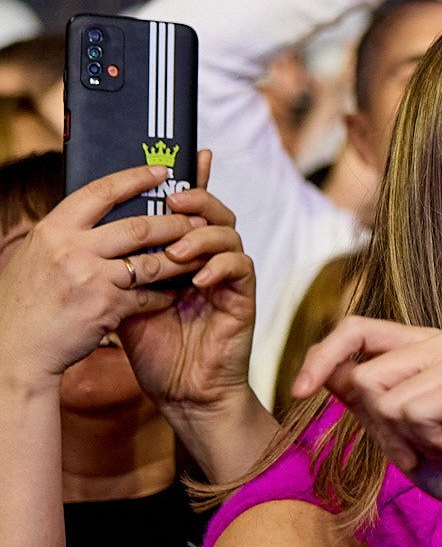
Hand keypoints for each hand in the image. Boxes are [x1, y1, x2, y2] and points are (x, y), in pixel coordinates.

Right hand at [0, 166, 204, 385]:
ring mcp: (88, 277)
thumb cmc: (24, 305)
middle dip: (174, 223)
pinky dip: (164, 295)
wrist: (12, 350)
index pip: (100, 192)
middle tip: (198, 221)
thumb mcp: (36, 257)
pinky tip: (174, 294)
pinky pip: (148, 296)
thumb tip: (98, 213)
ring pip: (151, 262)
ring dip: (179, 259)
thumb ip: (66, 236)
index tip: (162, 172)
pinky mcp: (105, 307)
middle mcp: (69, 248)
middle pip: (138, 226)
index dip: (135, 178)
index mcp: (52, 230)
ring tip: (199, 256)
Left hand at [116, 155, 256, 422]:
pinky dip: (219, 267)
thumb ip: (121, 265)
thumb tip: (94, 230)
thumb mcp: (124, 298)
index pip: (190, 210)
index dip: (195, 179)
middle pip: (215, 212)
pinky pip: (240, 268)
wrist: (181, 391)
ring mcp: (228, 278)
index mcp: (182, 255)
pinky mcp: (243, 298)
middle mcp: (208, 260)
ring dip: (202, 236)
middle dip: (198, 200)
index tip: (190, 155)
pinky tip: (195, 279)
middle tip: (174, 201)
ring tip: (175, 252)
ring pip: (229, 234)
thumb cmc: (153, 347)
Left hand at [291, 317, 441, 538]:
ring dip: (403, 438)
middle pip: (365, 374)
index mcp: (428, 343)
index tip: (298, 392)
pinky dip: (425, 441)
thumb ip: (362, 395)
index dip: (321, 357)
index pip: (357, 328)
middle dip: (379, 424)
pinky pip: (414, 412)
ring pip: (386, 397)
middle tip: (418, 443)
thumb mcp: (390, 428)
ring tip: (439, 445)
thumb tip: (322, 371)